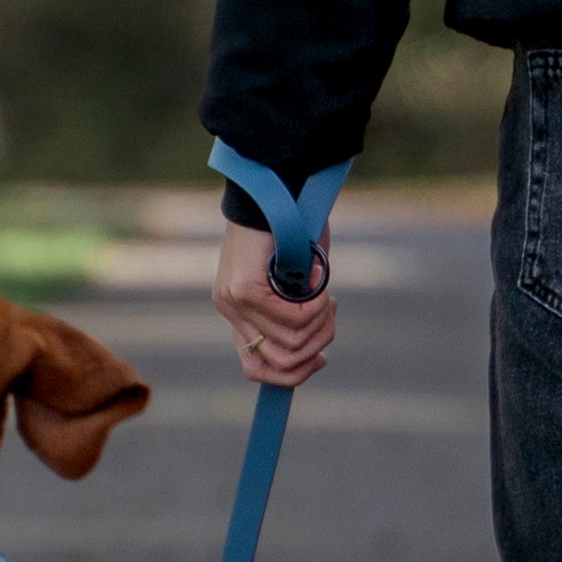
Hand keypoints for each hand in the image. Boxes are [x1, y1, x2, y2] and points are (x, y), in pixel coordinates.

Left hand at [213, 217, 335, 388]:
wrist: (274, 187)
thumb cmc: (291, 228)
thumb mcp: (294, 281)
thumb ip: (295, 314)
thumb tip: (316, 355)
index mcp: (238, 312)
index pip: (255, 368)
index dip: (294, 373)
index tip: (321, 357)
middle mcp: (231, 310)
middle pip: (282, 362)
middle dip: (318, 343)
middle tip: (331, 311)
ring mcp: (234, 301)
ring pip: (292, 342)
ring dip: (322, 320)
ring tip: (328, 290)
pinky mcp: (245, 288)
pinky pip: (293, 317)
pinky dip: (318, 302)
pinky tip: (321, 276)